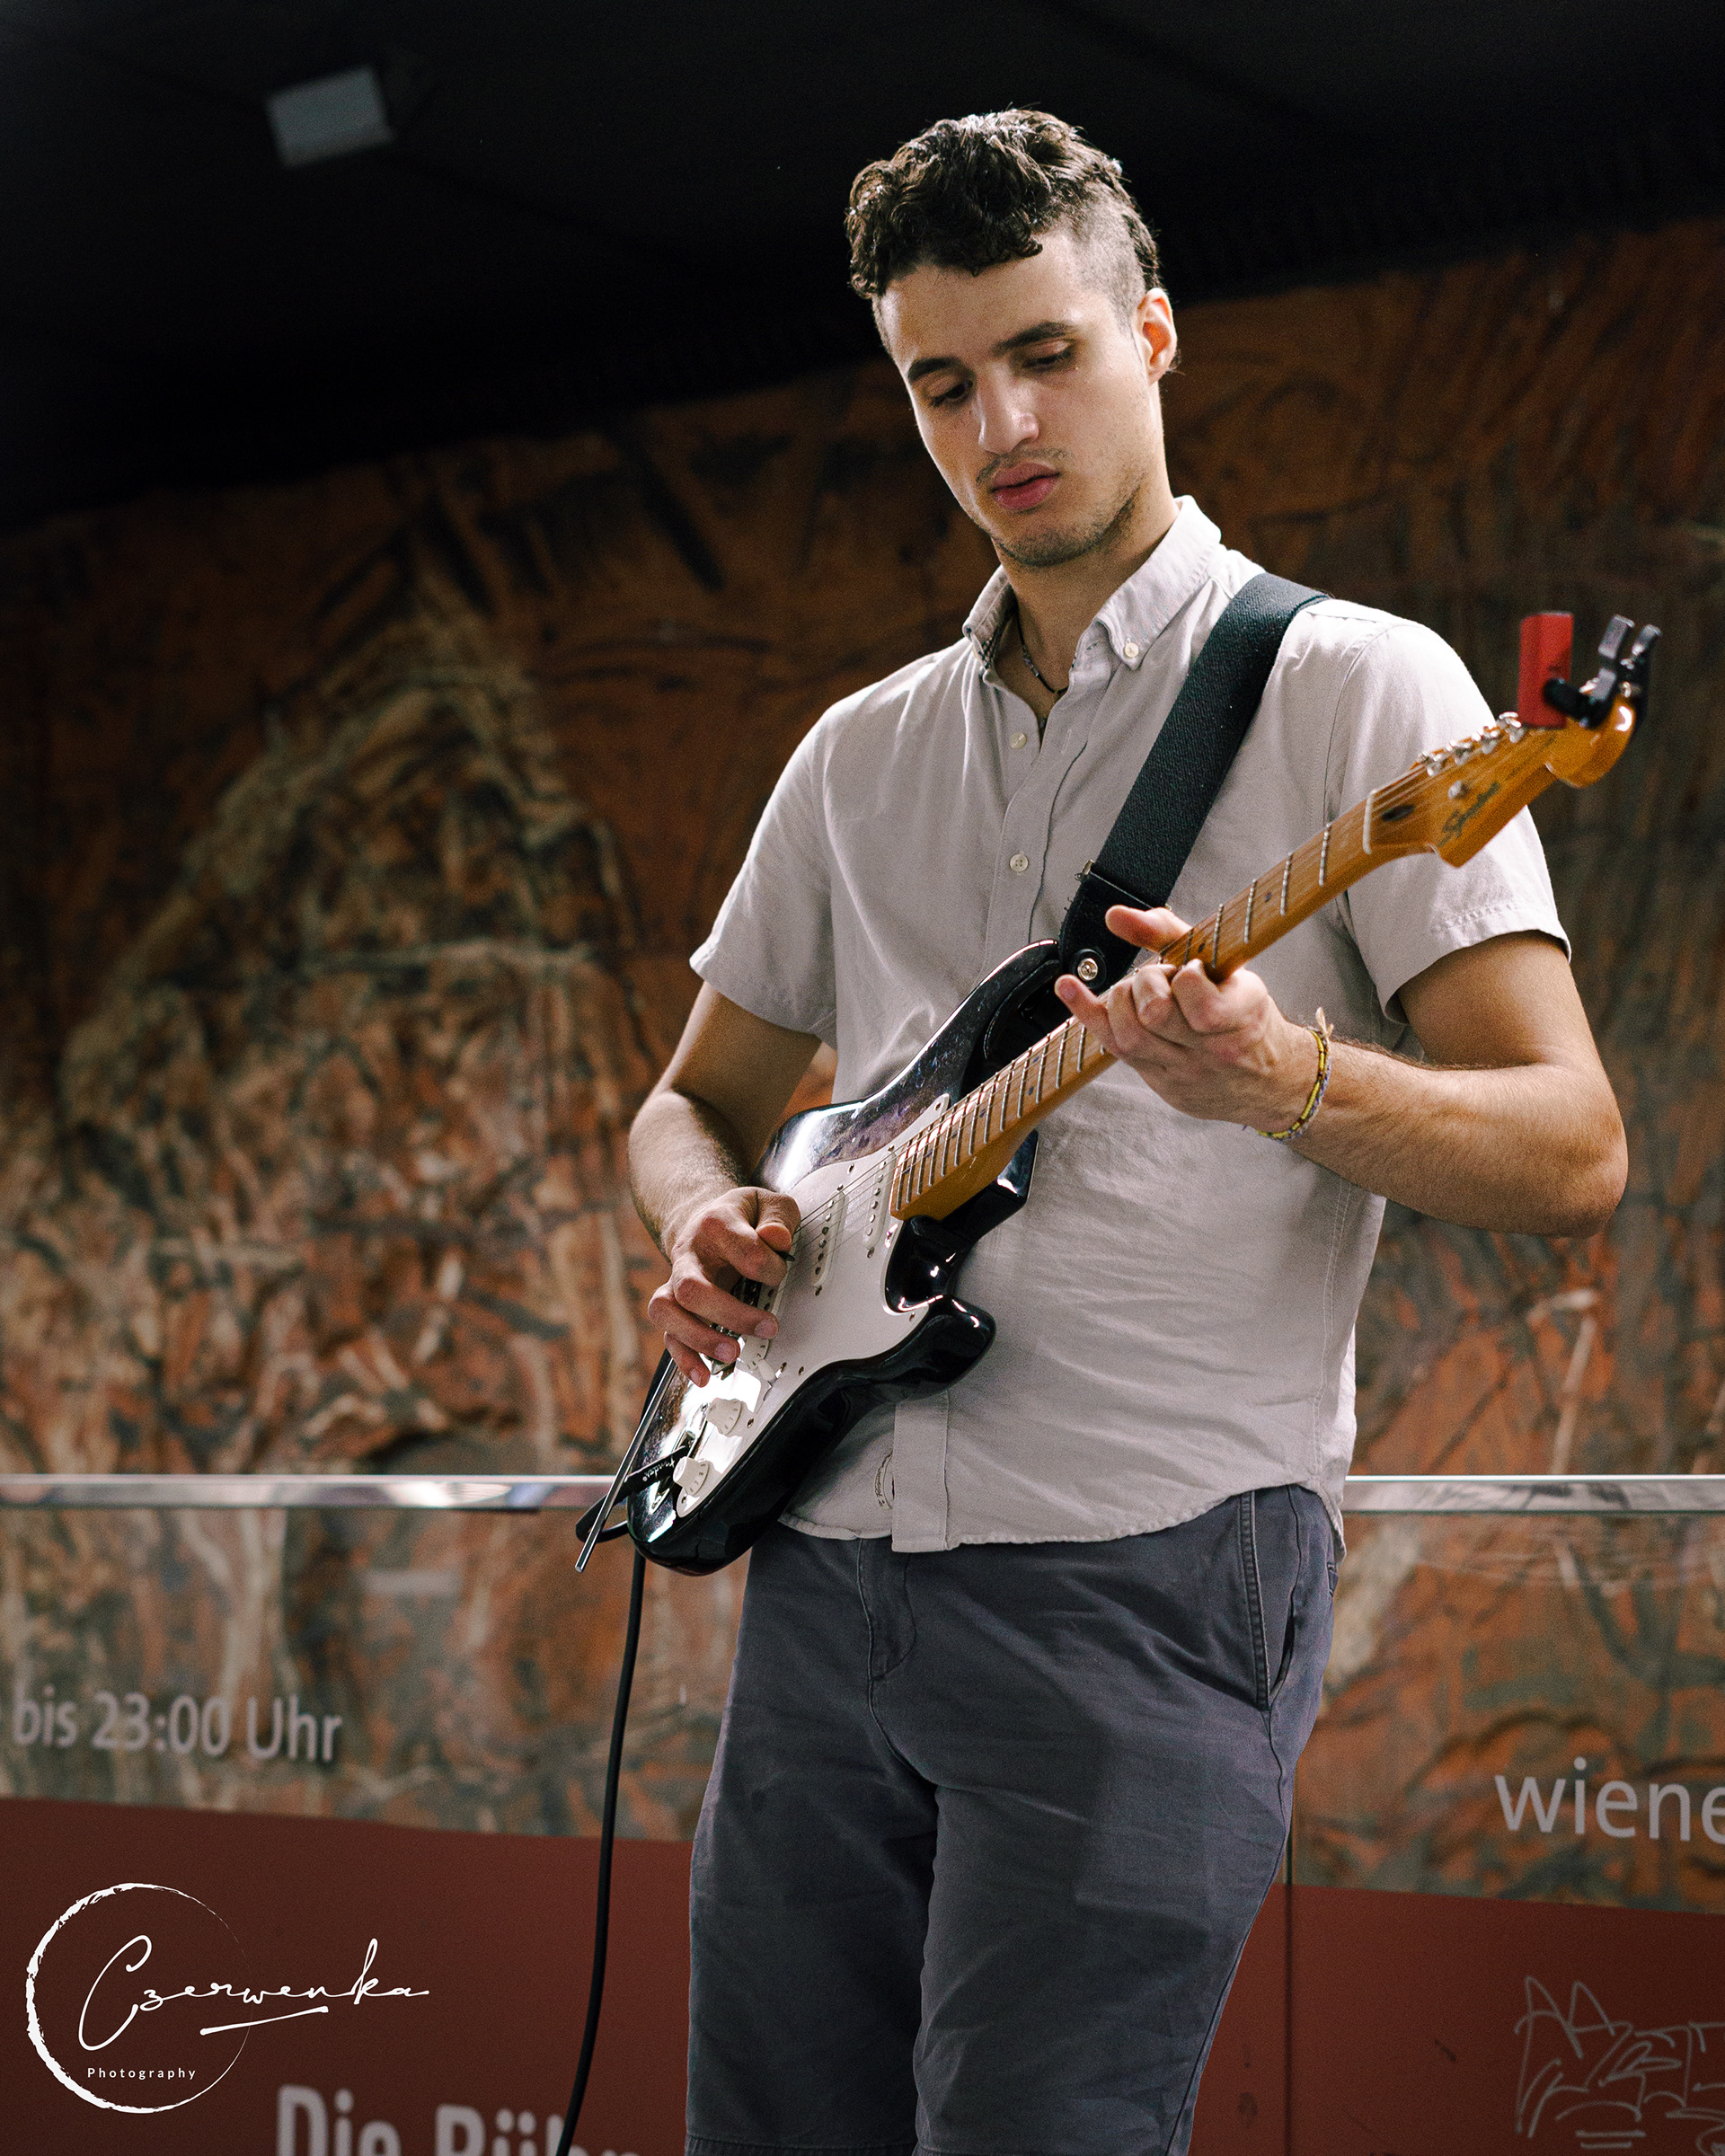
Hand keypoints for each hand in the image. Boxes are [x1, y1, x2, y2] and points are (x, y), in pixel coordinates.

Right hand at [648, 1185, 801, 1384]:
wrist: (706, 1219)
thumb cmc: (742, 1217)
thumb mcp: (769, 1204)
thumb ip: (778, 1218)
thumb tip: (776, 1240)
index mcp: (715, 1223)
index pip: (745, 1250)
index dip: (771, 1266)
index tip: (780, 1272)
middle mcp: (688, 1254)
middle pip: (692, 1288)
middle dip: (730, 1314)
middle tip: (768, 1328)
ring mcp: (677, 1281)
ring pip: (668, 1311)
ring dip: (698, 1337)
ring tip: (731, 1353)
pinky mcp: (675, 1305)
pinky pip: (668, 1334)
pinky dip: (684, 1358)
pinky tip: (704, 1376)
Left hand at [1052, 903, 1319, 1127]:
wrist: (1270, 1081)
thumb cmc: (1246, 1015)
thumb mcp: (1226, 968)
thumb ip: (1170, 934)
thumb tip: (1116, 916)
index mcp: (1241, 1014)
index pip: (1196, 993)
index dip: (1185, 974)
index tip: (1192, 969)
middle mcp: (1213, 1048)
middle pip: (1155, 1013)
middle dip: (1145, 983)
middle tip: (1158, 978)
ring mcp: (1185, 1070)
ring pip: (1130, 1036)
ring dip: (1119, 1000)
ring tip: (1133, 991)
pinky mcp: (1162, 1083)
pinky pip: (1114, 1049)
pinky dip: (1087, 1014)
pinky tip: (1069, 988)